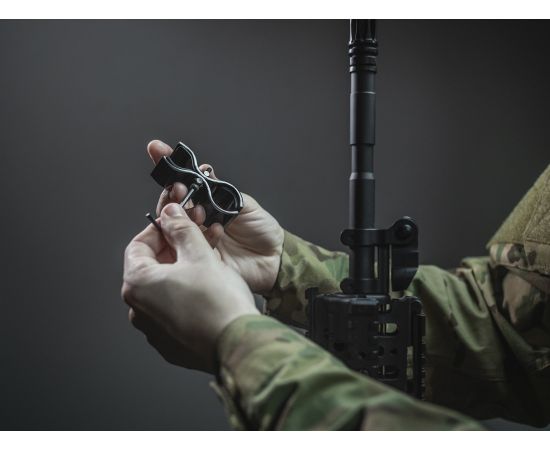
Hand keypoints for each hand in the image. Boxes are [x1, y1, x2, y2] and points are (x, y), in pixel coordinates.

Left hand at [122, 203, 258, 372]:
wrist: (240, 343)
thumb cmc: (218, 300)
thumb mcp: (200, 254)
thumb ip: (181, 228)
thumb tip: (171, 212)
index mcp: (138, 284)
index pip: (137, 246)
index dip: (159, 229)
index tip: (177, 223)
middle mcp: (138, 310)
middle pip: (150, 269)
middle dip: (172, 251)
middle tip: (195, 242)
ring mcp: (154, 331)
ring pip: (163, 292)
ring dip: (180, 274)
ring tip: (206, 266)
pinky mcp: (171, 345)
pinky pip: (173, 313)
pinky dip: (186, 298)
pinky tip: (208, 293)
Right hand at [147, 140, 283, 293]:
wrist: (274, 257)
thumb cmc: (261, 230)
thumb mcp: (243, 202)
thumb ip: (219, 189)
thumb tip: (203, 170)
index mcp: (205, 203)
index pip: (181, 183)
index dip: (169, 167)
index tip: (157, 150)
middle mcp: (196, 220)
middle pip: (170, 203)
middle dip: (172, 192)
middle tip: (179, 188)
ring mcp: (194, 239)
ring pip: (174, 223)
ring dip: (183, 213)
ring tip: (199, 211)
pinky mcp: (198, 258)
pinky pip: (188, 245)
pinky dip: (198, 235)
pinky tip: (213, 230)